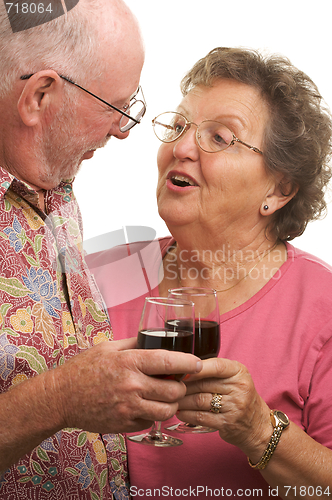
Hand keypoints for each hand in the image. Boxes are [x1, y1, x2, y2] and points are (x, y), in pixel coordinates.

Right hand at [47, 338, 201, 433]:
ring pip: (167, 411)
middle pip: (174, 390)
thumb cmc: (84, 368)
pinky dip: (152, 415)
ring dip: (171, 404)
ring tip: (165, 397)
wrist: (62, 397)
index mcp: (129, 362)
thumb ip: (134, 343)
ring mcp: (128, 407)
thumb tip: (155, 338)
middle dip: (181, 387)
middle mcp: (132, 385)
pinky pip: (150, 422)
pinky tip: (145, 406)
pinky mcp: (125, 424)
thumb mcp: (108, 347)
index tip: (198, 363)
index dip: (189, 362)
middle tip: (177, 383)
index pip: (168, 361)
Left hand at [177, 357, 270, 457]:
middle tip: (168, 385)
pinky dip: (187, 414)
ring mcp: (235, 407)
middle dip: (183, 385)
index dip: (195, 368)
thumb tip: (183, 367)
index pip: (216, 366)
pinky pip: (201, 417)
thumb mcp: (234, 377)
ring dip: (182, 400)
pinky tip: (179, 412)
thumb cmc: (240, 396)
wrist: (258, 425)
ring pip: (199, 400)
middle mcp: (239, 388)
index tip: (179, 370)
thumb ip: (213, 370)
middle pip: (204, 384)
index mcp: (239, 372)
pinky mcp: (227, 423)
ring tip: (172, 399)